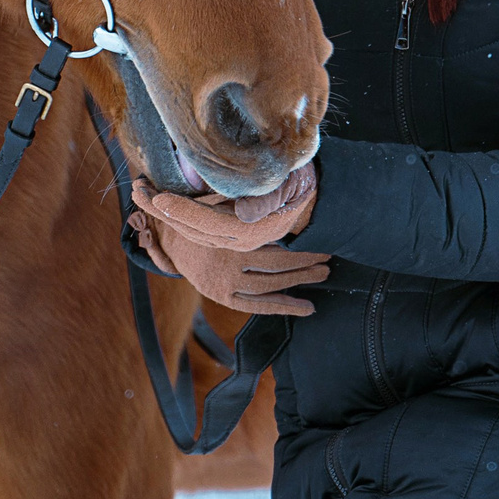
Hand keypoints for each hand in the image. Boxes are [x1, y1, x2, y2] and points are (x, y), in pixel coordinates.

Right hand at [130, 208, 329, 316]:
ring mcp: (224, 283)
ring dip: (300, 280)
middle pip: (276, 265)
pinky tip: (306, 307)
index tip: (318, 236)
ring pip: (270, 285)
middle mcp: (226, 262)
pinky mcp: (223, 296)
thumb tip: (266, 191)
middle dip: (305, 262)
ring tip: (323, 273)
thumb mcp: (217, 197)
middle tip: (328, 258)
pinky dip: (284, 307)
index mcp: (227, 236)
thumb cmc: (202, 211)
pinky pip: (258, 305)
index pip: (271, 241)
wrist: (170, 237)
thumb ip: (239, 197)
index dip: (297, 241)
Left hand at [133, 163, 316, 252]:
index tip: (159, 198)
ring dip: (162, 211)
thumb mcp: (292, 185)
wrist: (312, 195)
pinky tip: (159, 199)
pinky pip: (194, 226)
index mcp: (251, 231)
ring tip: (141, 191)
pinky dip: (174, 212)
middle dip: (161, 210)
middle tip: (136, 189)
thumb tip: (241, 213)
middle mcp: (237, 239)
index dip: (183, 211)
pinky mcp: (225, 230)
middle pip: (191, 229)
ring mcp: (230, 237)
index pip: (209, 224)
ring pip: (189, 229)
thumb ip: (267, 200)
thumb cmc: (301, 182)